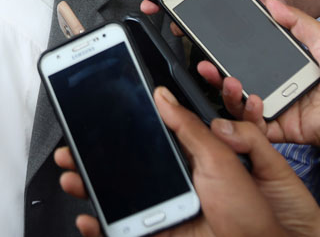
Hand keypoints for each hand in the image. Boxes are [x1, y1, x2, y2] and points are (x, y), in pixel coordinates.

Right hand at [55, 87, 319, 236]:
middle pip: (127, 157)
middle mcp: (175, 174)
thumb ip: (190, 127)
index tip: (101, 104)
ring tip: (69, 171)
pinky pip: (123, 225)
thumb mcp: (220, 160)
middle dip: (96, 149)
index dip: (127, 116)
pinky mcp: (157, 229)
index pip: (154, 126)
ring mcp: (163, 203)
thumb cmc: (249, 212)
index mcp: (192, 152)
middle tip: (73, 138)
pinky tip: (88, 217)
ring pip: (118, 188)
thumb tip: (163, 95)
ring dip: (89, 181)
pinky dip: (102, 223)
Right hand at [202, 0, 319, 151]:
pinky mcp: (281, 129)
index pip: (245, 59)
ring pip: (240, 106)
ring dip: (229, 93)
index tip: (211, 43)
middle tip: (205, 64)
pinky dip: (249, 116)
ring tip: (229, 81)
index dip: (225, 53)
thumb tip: (270, 1)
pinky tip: (253, 100)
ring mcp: (275, 109)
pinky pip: (257, 127)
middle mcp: (273, 87)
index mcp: (280, 66)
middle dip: (216, 75)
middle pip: (235, 83)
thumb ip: (296, 20)